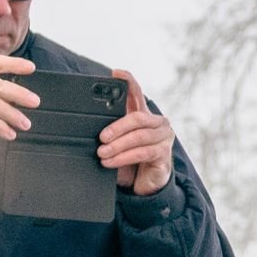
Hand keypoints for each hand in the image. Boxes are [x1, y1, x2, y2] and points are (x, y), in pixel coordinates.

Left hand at [96, 72, 173, 196]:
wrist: (143, 184)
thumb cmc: (129, 161)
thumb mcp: (116, 144)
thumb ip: (110, 133)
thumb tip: (92, 131)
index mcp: (143, 115)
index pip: (136, 93)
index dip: (128, 81)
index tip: (116, 72)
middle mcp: (156, 123)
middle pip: (137, 117)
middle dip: (117, 127)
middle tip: (101, 138)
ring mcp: (163, 137)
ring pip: (139, 136)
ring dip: (118, 146)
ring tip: (102, 154)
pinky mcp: (164, 153)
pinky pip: (143, 152)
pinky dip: (124, 157)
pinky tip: (111, 162)